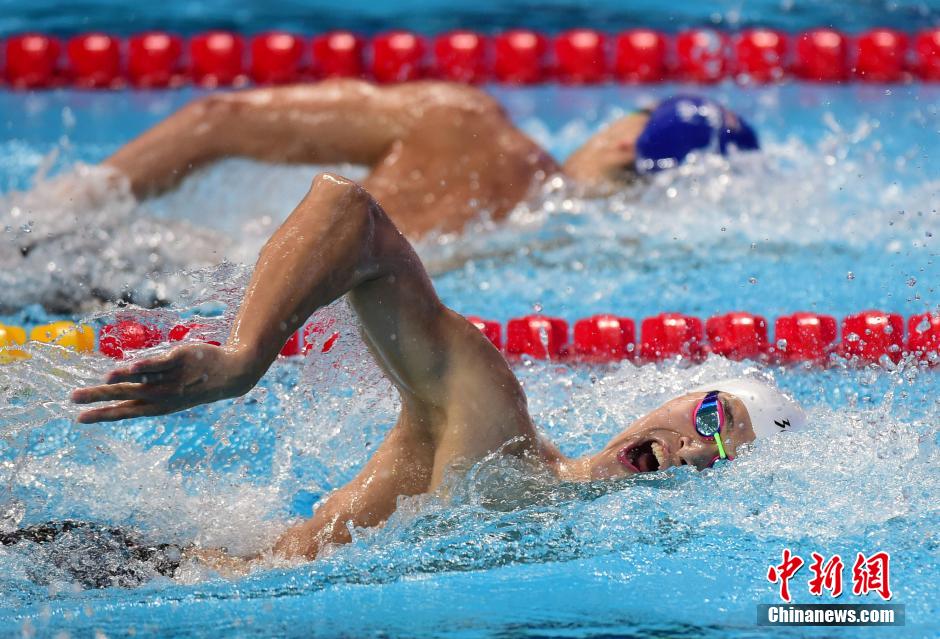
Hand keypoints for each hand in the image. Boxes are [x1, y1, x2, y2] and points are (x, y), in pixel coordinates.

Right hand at [71, 344, 257, 422]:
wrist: (232, 374)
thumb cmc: (196, 381)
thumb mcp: (172, 391)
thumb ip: (147, 387)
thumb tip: (118, 380)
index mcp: (159, 406)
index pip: (125, 412)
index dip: (102, 415)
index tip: (79, 419)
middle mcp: (163, 395)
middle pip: (125, 397)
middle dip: (99, 399)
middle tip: (73, 400)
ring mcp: (171, 379)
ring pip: (140, 382)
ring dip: (117, 381)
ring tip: (100, 382)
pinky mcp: (180, 360)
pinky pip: (158, 365)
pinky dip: (143, 368)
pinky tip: (127, 370)